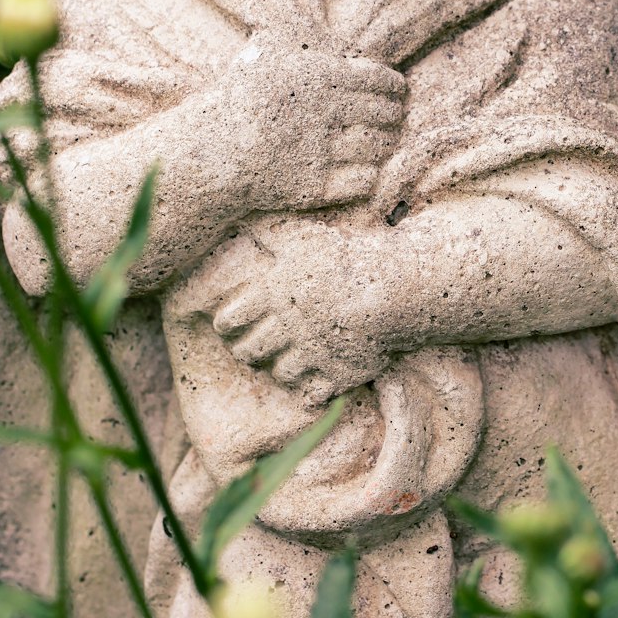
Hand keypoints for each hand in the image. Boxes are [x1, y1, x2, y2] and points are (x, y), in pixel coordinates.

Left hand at [196, 217, 395, 402]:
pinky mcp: (337, 372)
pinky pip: (313, 395)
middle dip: (247, 351)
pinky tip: (315, 377)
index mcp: (273, 294)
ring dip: (281, 368)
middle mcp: (286, 327)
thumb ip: (271, 235)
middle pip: (248, 352)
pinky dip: (311, 390)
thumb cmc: (344, 256)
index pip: (228, 320)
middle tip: (252, 346)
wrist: (392, 286)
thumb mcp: (304, 237)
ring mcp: (312, 353)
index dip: (226, 324)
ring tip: (287, 359)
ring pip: (280, 373)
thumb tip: (245, 223)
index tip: (230, 324)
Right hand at [225, 33, 406, 210]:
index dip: (395, 85)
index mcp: (318, 77)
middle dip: (393, 115)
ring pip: (377, 147)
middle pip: (382, 113)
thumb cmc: (236, 98)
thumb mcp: (262, 54)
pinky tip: (368, 169)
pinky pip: (363, 181)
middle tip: (395, 116)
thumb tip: (309, 17)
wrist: (209, 152)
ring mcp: (322, 152)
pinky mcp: (315, 187)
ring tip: (386, 141)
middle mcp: (326, 112)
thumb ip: (292, 36)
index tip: (400, 90)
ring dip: (386, 144)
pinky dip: (371, 174)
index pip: (378, 79)